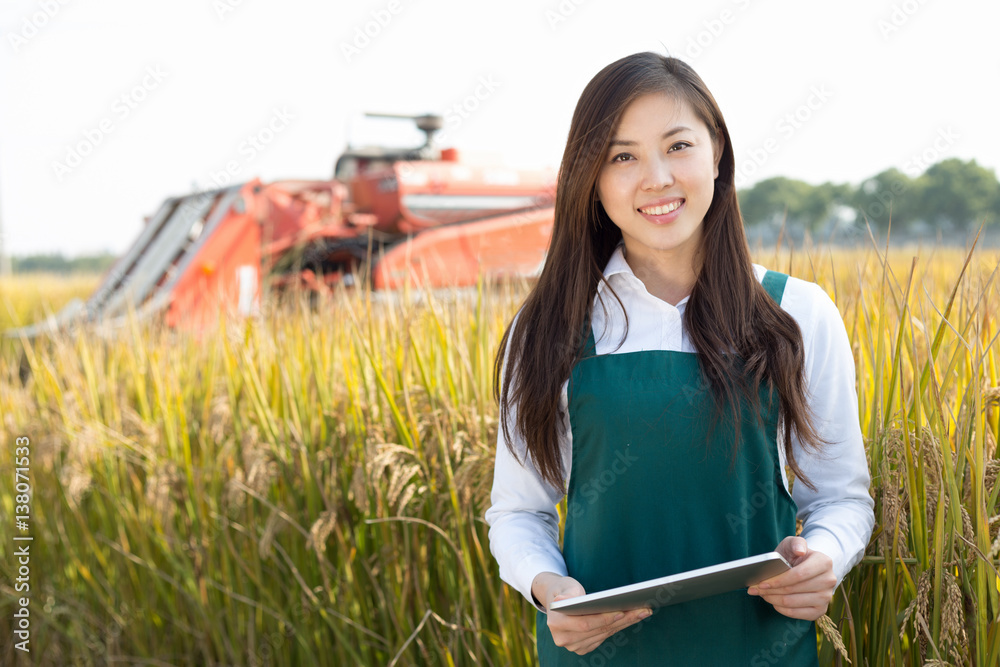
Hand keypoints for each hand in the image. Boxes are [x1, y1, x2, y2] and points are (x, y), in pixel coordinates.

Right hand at [531, 572, 651, 654]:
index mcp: (556, 624)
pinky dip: (618, 627)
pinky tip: (631, 618)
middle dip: (621, 619)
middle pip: (598, 630)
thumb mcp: (565, 586)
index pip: (584, 624)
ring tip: (641, 612)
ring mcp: (574, 646)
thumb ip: (566, 594)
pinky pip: (604, 637)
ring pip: (604, 634)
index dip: (603, 619)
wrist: (559, 602)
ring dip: (624, 623)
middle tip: (641, 609)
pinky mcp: (584, 648)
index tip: (621, 611)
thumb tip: (562, 600)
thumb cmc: (564, 591)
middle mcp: (563, 639)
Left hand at [747, 536, 835, 620]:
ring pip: (793, 603)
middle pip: (793, 590)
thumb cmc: (796, 554)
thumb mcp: (793, 543)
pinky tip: (773, 601)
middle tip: (755, 589)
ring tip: (761, 594)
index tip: (761, 582)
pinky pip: (797, 614)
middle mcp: (829, 581)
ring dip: (773, 599)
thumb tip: (800, 551)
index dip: (778, 580)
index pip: (798, 575)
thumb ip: (796, 543)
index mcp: (824, 562)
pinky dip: (781, 609)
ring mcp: (826, 597)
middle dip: (771, 590)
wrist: (806, 566)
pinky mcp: (820, 610)